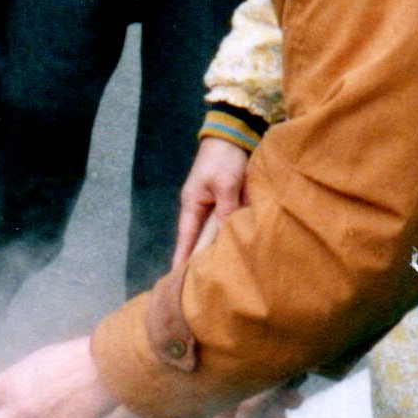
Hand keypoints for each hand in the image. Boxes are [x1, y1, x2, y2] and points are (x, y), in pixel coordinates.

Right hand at [172, 134, 251, 272]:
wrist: (235, 133)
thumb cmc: (224, 158)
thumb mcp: (226, 185)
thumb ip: (226, 211)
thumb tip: (225, 237)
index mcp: (192, 205)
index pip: (185, 239)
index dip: (182, 258)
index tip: (176, 279)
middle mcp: (201, 208)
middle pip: (200, 239)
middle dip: (201, 259)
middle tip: (201, 283)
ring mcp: (215, 204)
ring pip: (217, 231)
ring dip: (219, 247)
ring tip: (221, 272)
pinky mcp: (229, 200)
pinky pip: (230, 221)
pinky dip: (233, 232)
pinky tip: (240, 247)